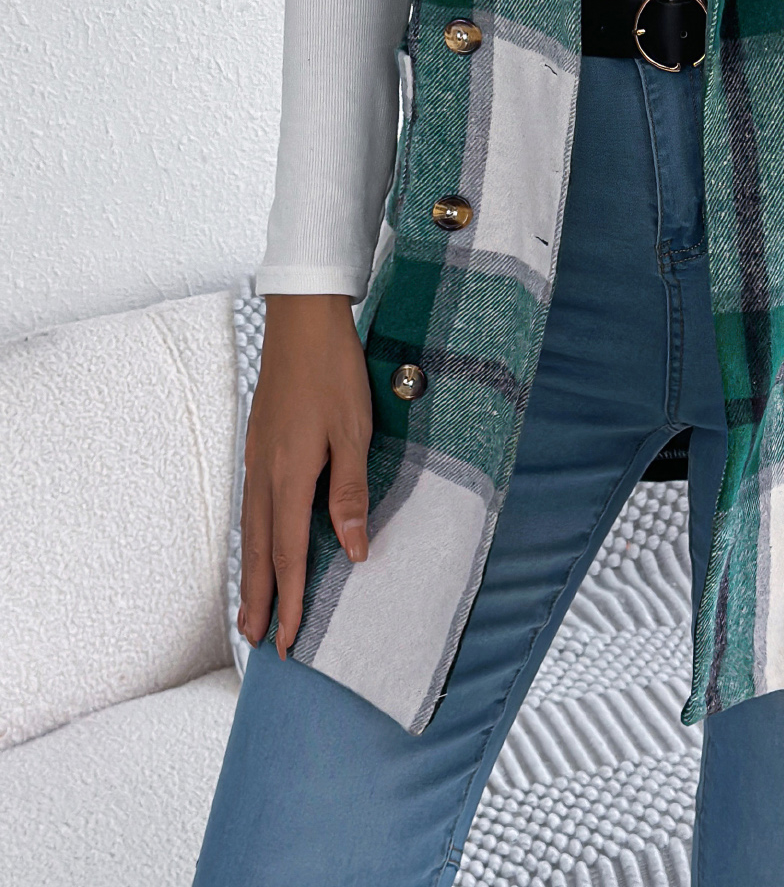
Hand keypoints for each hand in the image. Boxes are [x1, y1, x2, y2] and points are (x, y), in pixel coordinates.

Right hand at [238, 295, 372, 657]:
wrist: (301, 321)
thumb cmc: (333, 372)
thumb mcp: (354, 432)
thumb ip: (349, 493)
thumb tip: (352, 550)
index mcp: (289, 476)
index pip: (288, 554)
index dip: (289, 599)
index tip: (288, 640)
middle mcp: (264, 474)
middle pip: (258, 550)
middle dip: (257, 598)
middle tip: (254, 641)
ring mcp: (256, 458)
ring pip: (250, 529)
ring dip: (251, 572)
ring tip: (249, 606)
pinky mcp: (259, 444)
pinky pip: (251, 506)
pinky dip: (252, 537)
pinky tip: (258, 543)